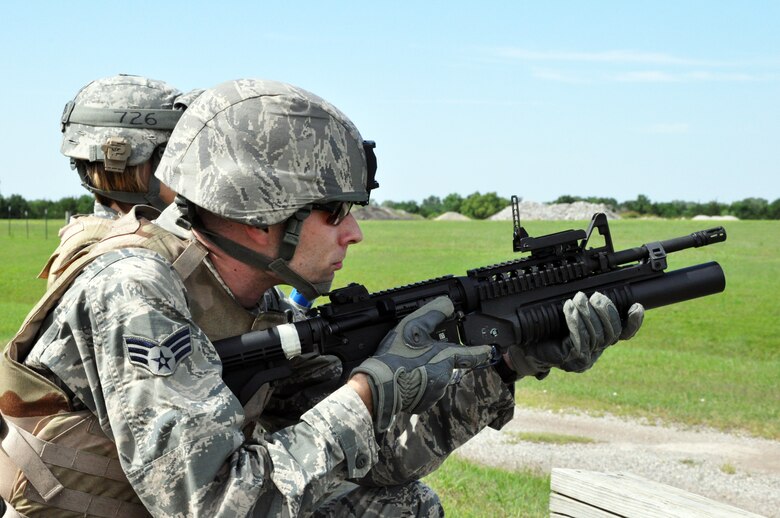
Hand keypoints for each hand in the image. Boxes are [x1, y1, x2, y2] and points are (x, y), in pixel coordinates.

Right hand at [351, 297, 493, 432]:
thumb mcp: (414, 326)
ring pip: (434, 379)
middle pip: (445, 365)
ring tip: (405, 366)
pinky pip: (424, 392)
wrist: (379, 384)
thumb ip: (433, 313)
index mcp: (445, 358)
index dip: (481, 352)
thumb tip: (447, 303)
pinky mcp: (422, 404)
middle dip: (433, 359)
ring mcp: (433, 393)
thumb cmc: (396, 354)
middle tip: (414, 355)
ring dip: (424, 372)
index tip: (489, 350)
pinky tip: (403, 378)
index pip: (471, 355)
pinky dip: (416, 384)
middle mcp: (444, 378)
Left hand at [506, 292, 643, 376]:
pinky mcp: (570, 359)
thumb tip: (594, 289)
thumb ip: (583, 308)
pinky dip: (575, 321)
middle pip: (612, 334)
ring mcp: (584, 359)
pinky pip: (579, 340)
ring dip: (588, 314)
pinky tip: (569, 308)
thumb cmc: (546, 330)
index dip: (633, 322)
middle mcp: (595, 352)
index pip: (624, 334)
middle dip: (606, 311)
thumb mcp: (567, 316)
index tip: (636, 305)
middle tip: (596, 296)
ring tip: (579, 298)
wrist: (525, 347)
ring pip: (596, 336)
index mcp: (599, 342)